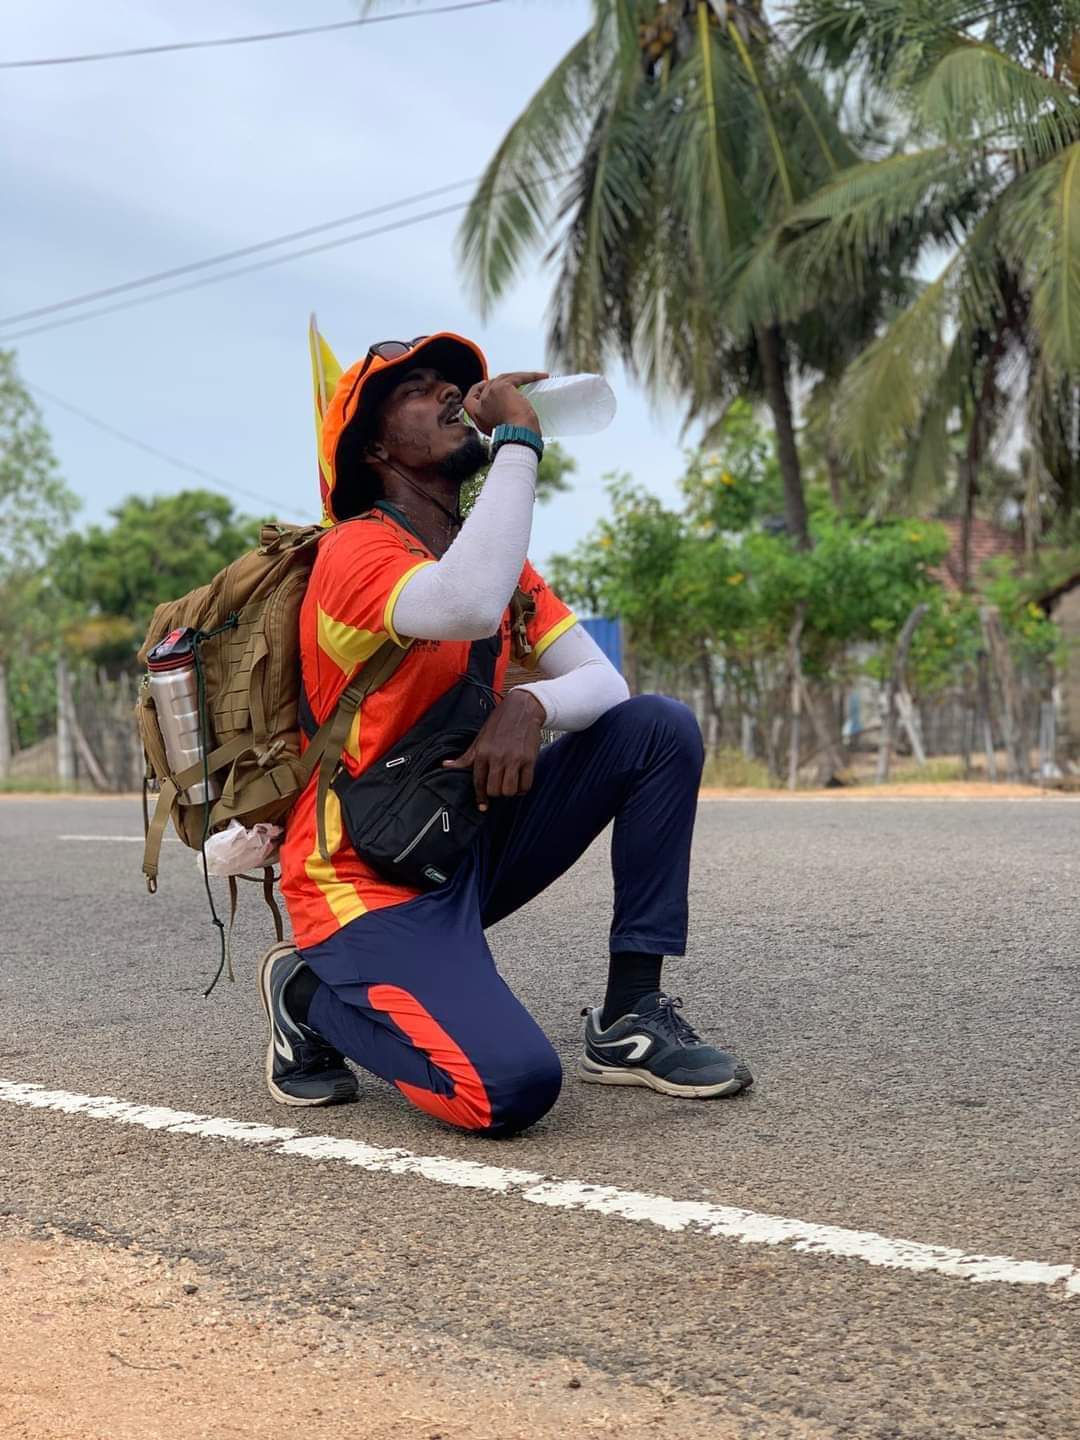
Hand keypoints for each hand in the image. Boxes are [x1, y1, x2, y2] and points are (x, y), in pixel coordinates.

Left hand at [441, 689, 545, 810]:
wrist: (522, 709)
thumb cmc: (499, 724)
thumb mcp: (479, 739)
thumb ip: (466, 758)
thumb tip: (445, 765)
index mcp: (482, 753)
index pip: (478, 782)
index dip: (480, 798)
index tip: (483, 806)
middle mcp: (497, 757)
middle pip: (495, 790)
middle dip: (497, 793)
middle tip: (499, 787)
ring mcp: (514, 759)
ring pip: (510, 790)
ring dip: (510, 792)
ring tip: (510, 784)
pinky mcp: (529, 759)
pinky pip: (526, 785)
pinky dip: (523, 788)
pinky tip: (520, 782)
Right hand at [463, 370, 546, 435]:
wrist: (517, 438)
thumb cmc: (515, 439)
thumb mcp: (501, 431)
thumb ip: (499, 421)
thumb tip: (510, 415)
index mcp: (478, 417)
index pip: (469, 399)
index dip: (477, 390)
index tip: (484, 385)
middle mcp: (481, 404)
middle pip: (489, 385)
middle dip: (502, 382)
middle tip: (518, 380)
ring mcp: (490, 394)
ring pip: (503, 378)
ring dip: (519, 377)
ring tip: (535, 378)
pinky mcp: (502, 387)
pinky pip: (517, 377)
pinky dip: (530, 376)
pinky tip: (542, 376)